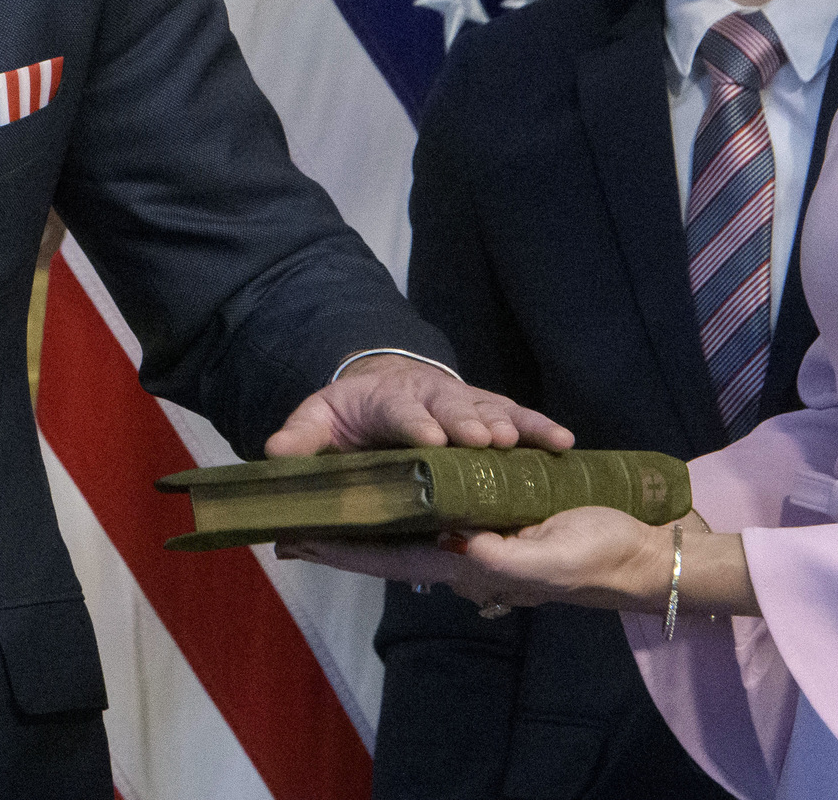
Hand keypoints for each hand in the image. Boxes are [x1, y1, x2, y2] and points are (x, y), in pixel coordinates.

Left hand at [264, 354, 573, 457]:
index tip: (429, 440)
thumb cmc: (352, 414)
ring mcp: (464, 404)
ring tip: (521, 442)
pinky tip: (563, 442)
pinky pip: (520, 419)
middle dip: (466, 423)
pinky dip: (540, 429)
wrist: (384, 385)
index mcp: (388, 401)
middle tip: (483, 440)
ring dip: (507, 426)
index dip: (415, 426)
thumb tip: (274, 452)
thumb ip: (302, 436)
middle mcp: (431, 399)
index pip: (401, 414)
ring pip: (489, 411)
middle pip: (451, 409)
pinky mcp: (490, 412)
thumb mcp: (320, 419)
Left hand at [279, 508, 753, 620]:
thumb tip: (456, 543)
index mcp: (472, 566)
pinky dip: (423, 498)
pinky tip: (405, 484)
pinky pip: (454, 509)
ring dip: (379, 513)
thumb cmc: (602, 555)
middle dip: (349, 531)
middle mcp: (469, 557)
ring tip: (338, 490)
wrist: (648, 554)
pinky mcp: (506, 523)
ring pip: (418, 524)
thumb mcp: (554, 557)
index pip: (392, 557)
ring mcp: (487, 542)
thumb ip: (502, 558)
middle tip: (299, 511)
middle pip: (395, 542)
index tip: (296, 537)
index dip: (344, 550)